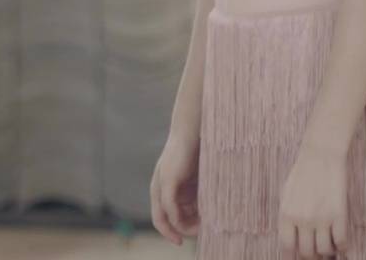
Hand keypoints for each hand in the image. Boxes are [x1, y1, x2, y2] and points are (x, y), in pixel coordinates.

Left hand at [149, 128, 200, 245]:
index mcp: (165, 188)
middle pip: (163, 220)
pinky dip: (178, 218)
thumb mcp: (198, 180)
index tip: (196, 235)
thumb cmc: (199, 151)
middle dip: (181, 231)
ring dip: (183, 227)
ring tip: (202, 229)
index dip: (178, 230)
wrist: (193, 129)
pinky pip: (169, 206)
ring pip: (166, 216)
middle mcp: (159, 187)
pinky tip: (194, 222)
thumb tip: (207, 217)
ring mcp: (161, 184)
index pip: (165, 217)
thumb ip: (198, 195)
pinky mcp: (167, 180)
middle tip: (201, 234)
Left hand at [278, 145, 348, 257]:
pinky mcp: (339, 214)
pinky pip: (341, 241)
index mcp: (286, 215)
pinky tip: (341, 244)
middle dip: (312, 256)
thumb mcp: (286, 195)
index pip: (287, 247)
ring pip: (324, 250)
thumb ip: (288, 217)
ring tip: (328, 247)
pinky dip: (342, 247)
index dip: (293, 256)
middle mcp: (302, 220)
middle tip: (316, 253)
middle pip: (307, 252)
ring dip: (327, 253)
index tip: (298, 258)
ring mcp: (322, 218)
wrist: (320, 156)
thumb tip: (292, 237)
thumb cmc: (302, 174)